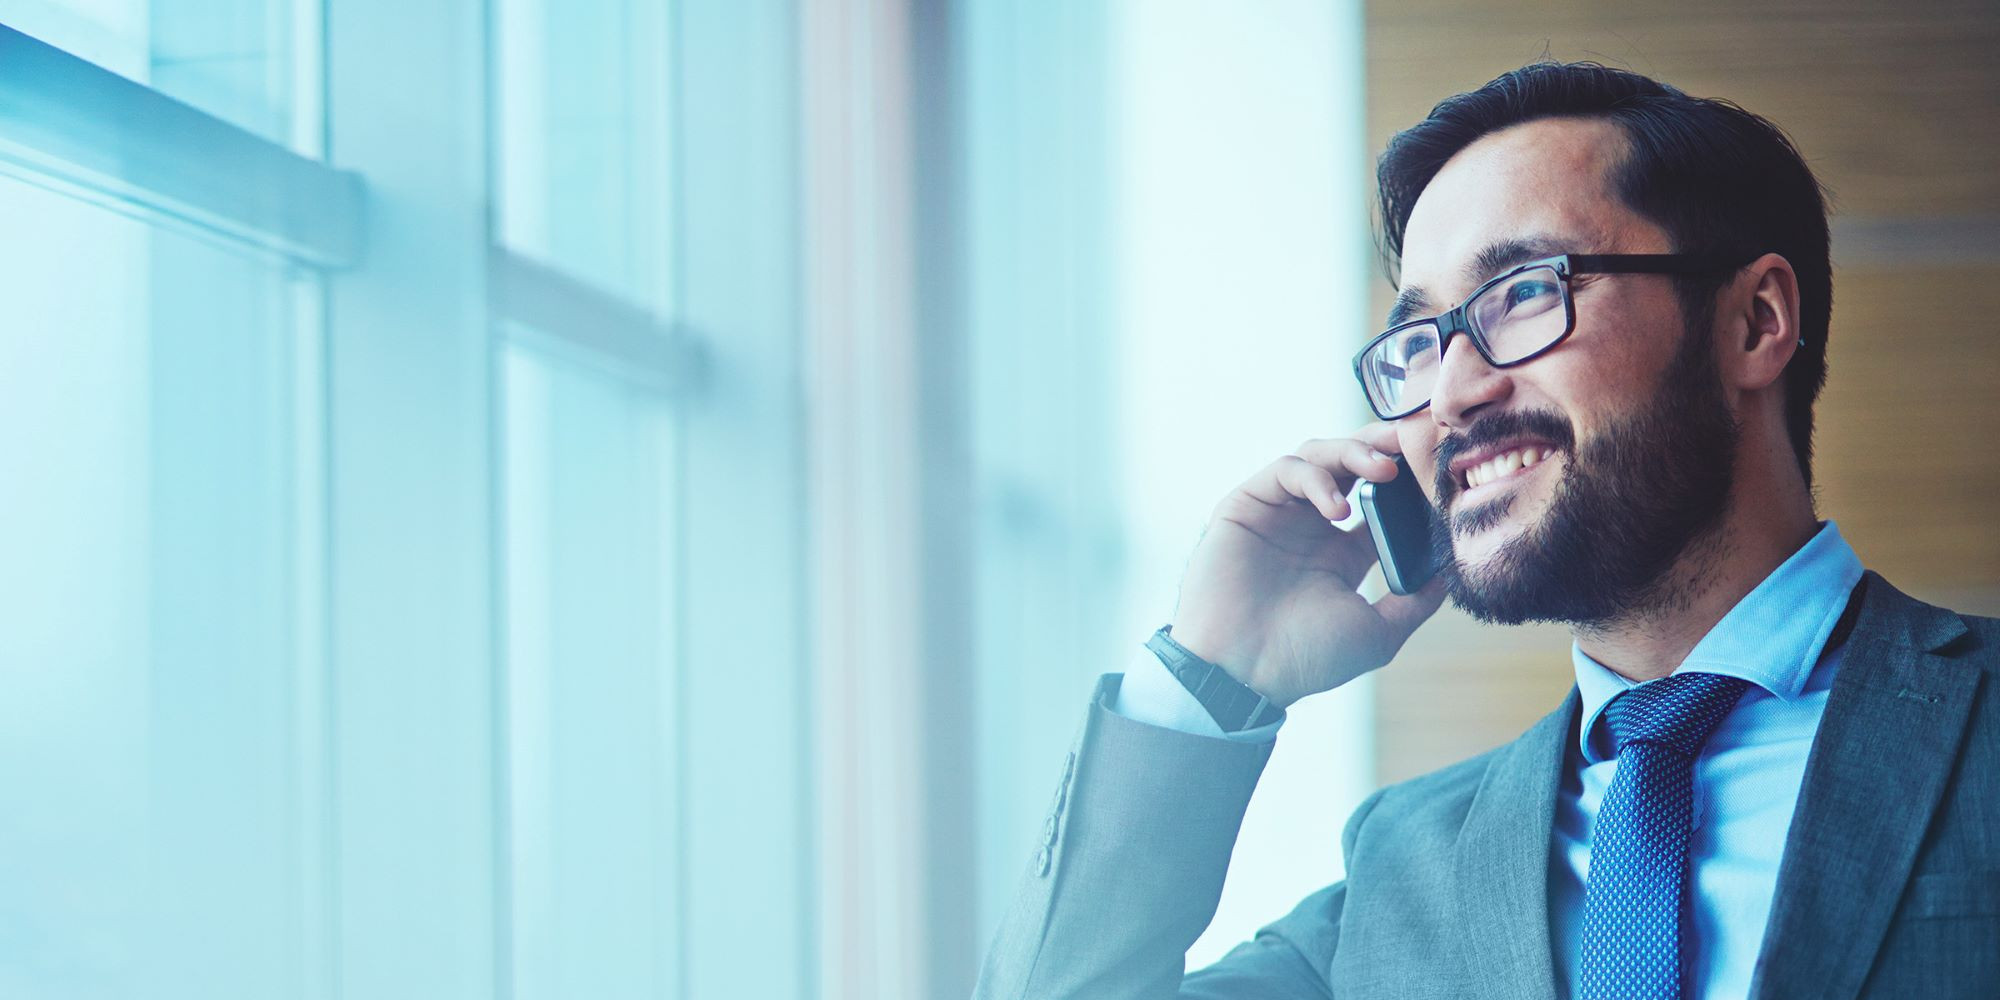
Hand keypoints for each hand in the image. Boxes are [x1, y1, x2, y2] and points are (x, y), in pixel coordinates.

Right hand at [1168, 422, 1446, 707]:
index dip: (1408, 482)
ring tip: (1383, 469)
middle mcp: (1310, 527)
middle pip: (1350, 465)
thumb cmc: (1304, 660)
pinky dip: (1316, 479)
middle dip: (1383, 447)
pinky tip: (1338, 509)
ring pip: (1319, 455)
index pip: (1380, 500)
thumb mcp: (1376, 634)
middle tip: (1413, 440)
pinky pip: (1286, 470)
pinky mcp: (1246, 505)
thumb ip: (1414, 603)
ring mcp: (1278, 513)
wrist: (1242, 672)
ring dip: (1353, 452)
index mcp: (1341, 554)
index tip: (1438, 473)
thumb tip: (1450, 574)